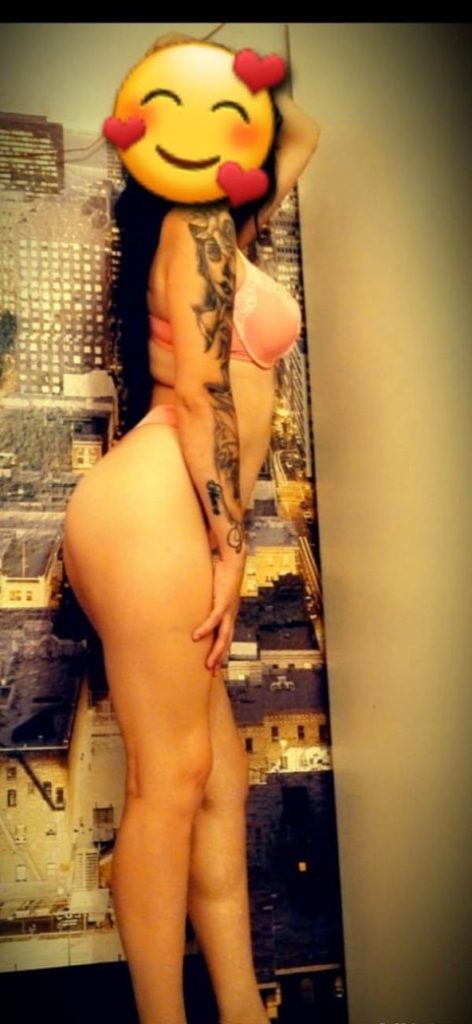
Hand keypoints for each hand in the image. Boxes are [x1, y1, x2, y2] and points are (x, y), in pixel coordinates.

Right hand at [192, 554, 245, 673]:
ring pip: (223, 636)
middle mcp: (230, 615)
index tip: (215, 665)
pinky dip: (205, 629)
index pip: (225, 638)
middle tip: (213, 673)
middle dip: (220, 659)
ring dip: (216, 652)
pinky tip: (196, 637)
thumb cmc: (221, 573)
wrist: (233, 561)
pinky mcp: (223, 601)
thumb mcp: (211, 592)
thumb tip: (189, 602)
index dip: (221, 652)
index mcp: (229, 614)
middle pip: (226, 642)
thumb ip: (203, 600)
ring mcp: (228, 610)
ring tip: (208, 664)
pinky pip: (213, 619)